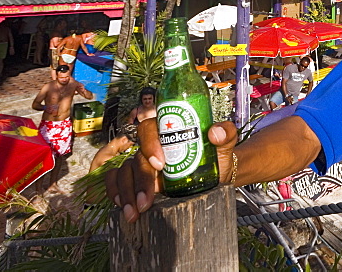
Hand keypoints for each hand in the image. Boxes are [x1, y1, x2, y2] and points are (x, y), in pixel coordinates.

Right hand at [102, 118, 238, 222]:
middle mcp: (152, 147)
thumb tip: (214, 133)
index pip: (149, 129)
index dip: (150, 144)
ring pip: (124, 170)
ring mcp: (143, 164)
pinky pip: (116, 179)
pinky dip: (115, 191)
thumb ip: (226, 134)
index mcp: (168, 131)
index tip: (160, 164)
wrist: (216, 175)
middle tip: (147, 200)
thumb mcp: (225, 144)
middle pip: (136, 156)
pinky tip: (124, 206)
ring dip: (126, 191)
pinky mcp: (137, 179)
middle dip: (140, 179)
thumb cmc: (216, 155)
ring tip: (135, 212)